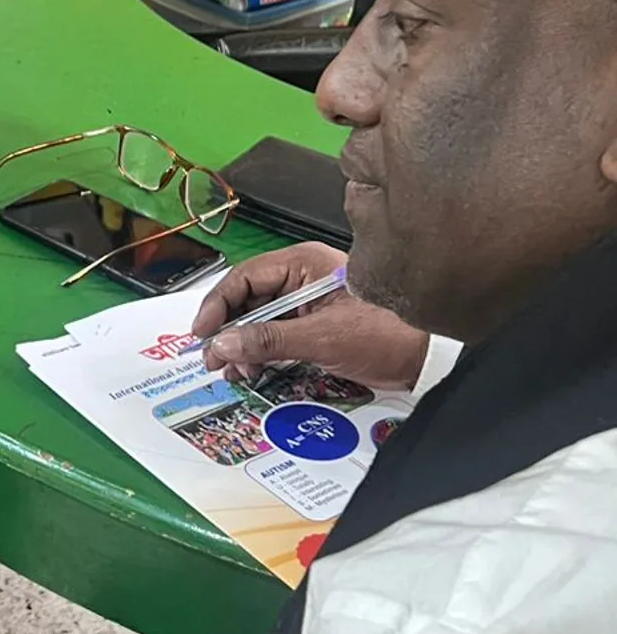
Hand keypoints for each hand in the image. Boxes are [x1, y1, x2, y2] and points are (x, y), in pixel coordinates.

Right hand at [191, 241, 428, 389]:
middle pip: (247, 299)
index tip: (202, 333)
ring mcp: (307, 302)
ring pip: (257, 320)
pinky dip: (260, 353)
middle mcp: (302, 277)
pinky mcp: (314, 325)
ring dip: (241, 346)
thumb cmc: (390, 335)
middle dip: (227, 331)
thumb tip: (222, 344)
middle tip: (213, 359)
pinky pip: (274, 335)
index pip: (244, 277)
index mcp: (304, 263)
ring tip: (235, 370)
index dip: (217, 305)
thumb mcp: (323, 338)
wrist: (431, 360)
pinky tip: (252, 370)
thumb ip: (268, 340)